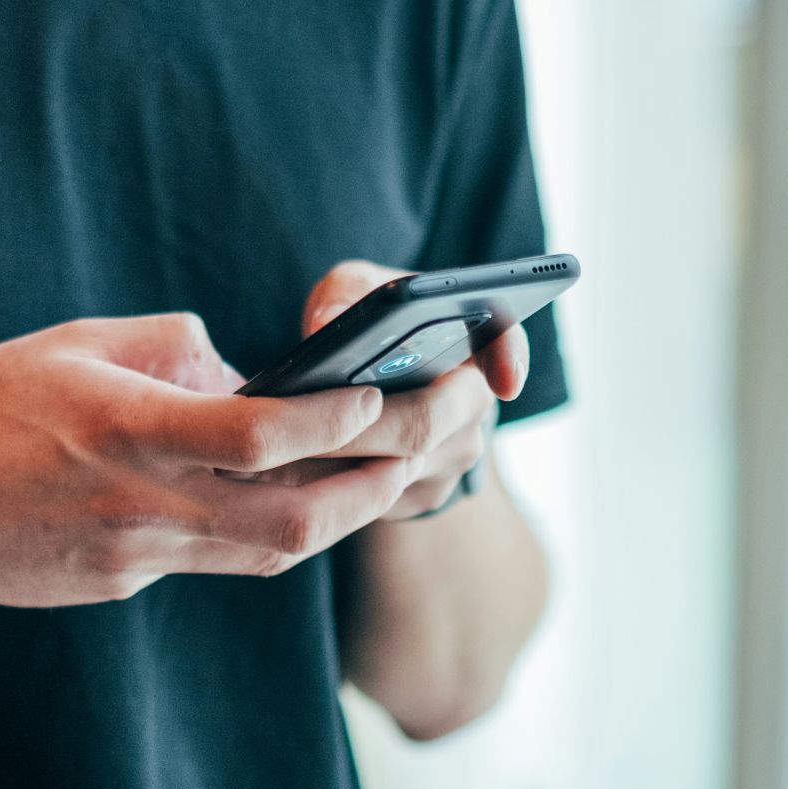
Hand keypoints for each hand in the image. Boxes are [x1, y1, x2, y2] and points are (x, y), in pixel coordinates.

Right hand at [0, 313, 421, 606]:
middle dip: (378, 484)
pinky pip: (218, 561)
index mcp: (129, 432)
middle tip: (433, 442)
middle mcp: (143, 505)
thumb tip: (237, 365)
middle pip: (296, 520)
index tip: (387, 389)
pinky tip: (295, 500)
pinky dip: (268, 530)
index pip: (263, 435)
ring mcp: (135, 558)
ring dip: (342, 516)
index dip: (339, 418)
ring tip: (391, 473)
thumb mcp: (70, 344)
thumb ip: (167, 349)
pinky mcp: (123, 584)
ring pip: (271, 555)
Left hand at [283, 260, 529, 520]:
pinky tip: (289, 470)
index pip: (504, 342)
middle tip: (301, 419)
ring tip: (278, 444)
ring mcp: (453, 456)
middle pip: (425, 422)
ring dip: (338, 457)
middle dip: (360, 423)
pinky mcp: (423, 495)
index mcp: (470, 340)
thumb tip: (325, 326)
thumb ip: (345, 293)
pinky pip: (379, 497)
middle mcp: (473, 402)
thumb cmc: (366, 324)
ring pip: (397, 467)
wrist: (371, 383)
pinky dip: (332, 484)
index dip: (509, 360)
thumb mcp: (355, 291)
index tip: (504, 381)